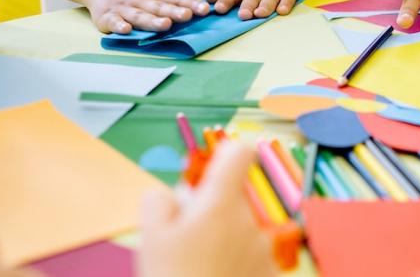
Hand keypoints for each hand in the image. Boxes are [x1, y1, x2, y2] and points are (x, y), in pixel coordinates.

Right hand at [83, 0, 210, 33]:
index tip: (205, 9)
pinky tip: (126, 30)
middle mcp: (140, 0)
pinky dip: (119, 25)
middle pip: (159, 7)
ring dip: (151, 21)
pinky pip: (113, 22)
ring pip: (139, 15)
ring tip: (165, 25)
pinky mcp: (106, 17)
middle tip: (187, 15)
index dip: (190, 4)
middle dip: (173, 12)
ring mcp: (124, 8)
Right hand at [137, 142, 277, 276]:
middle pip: (232, 199)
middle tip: (182, 241)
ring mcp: (263, 250)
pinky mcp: (270, 274)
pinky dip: (234, 266)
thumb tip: (179, 192)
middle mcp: (250, 222)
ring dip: (221, 241)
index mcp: (221, 205)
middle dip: (209, 211)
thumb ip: (160, 200)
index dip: (223, 155)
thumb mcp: (150, 237)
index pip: (238, 154)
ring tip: (196, 268)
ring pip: (240, 230)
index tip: (208, 172)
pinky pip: (249, 258)